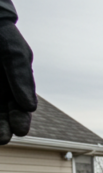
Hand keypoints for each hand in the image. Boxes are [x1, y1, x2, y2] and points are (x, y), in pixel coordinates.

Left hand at [0, 0, 36, 145]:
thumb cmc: (0, 34)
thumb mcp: (14, 52)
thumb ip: (21, 77)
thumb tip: (30, 106)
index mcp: (15, 85)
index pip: (20, 109)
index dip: (20, 120)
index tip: (20, 130)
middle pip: (3, 116)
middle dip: (3, 129)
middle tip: (2, 138)